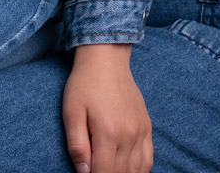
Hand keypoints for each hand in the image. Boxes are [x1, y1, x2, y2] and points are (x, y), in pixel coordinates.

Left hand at [62, 44, 152, 172]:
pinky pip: (148, 159)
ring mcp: (141, 130)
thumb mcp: (71, 112)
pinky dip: (140, 170)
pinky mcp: (147, 126)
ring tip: (108, 169)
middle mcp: (129, 134)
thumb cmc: (84, 84)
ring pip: (137, 170)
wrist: (106, 58)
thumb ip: (77, 145)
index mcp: (109, 132)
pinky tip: (127, 170)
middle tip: (95, 170)